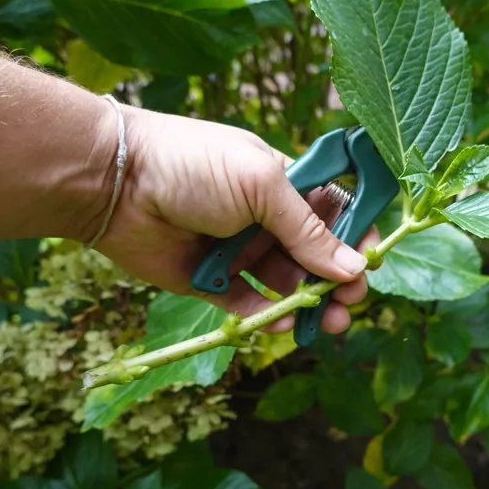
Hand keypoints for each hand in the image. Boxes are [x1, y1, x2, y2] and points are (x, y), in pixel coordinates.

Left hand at [89, 105, 378, 334]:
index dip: (356, 236)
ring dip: (310, 304)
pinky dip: (269, 316)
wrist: (116, 183)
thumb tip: (355, 266)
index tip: (373, 260)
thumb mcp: (261, 184)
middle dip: (338, 279)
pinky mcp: (212, 282)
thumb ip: (307, 229)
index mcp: (283, 184)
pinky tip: (283, 323)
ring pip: (287, 285)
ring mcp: (240, 252)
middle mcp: (265, 219)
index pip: (334, 212)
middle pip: (316, 256)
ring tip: (327, 322)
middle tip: (351, 301)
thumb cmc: (192, 165)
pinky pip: (250, 305)